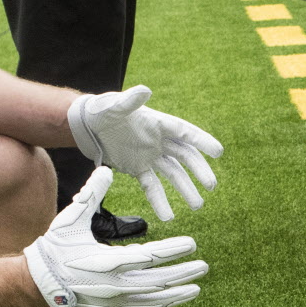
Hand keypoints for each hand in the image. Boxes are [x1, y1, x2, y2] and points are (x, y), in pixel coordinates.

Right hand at [23, 168, 207, 306]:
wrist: (36, 284)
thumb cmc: (55, 248)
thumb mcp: (70, 218)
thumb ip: (90, 194)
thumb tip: (106, 169)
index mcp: (105, 262)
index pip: (148, 256)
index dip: (172, 250)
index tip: (192, 244)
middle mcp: (112, 286)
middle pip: (157, 281)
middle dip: (182, 273)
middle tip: (203, 266)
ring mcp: (112, 303)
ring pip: (153, 301)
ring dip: (176, 293)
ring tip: (196, 286)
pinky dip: (159, 306)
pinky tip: (172, 299)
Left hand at [67, 85, 223, 221]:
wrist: (86, 127)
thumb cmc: (102, 111)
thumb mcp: (114, 106)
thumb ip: (129, 101)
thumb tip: (145, 90)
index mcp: (158, 123)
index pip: (185, 132)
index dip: (202, 141)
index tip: (219, 152)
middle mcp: (159, 141)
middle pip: (185, 157)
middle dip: (199, 171)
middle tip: (211, 186)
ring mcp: (150, 156)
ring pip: (173, 174)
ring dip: (185, 189)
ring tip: (197, 206)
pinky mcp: (138, 169)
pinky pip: (152, 187)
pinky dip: (159, 201)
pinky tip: (168, 216)